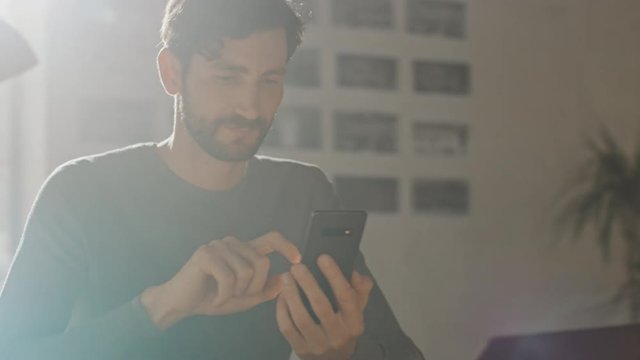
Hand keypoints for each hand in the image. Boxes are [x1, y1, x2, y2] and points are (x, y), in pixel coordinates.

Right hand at [141, 231, 300, 329]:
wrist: (181, 304)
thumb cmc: (212, 299)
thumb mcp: (245, 298)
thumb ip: (265, 290)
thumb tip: (286, 278)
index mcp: (244, 250)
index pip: (271, 238)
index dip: (287, 246)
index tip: (298, 260)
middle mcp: (232, 243)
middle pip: (262, 262)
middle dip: (254, 287)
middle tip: (237, 297)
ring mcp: (218, 246)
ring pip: (246, 271)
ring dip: (237, 293)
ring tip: (223, 296)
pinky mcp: (205, 254)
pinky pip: (228, 277)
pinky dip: (224, 295)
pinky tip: (215, 299)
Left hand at [276, 255, 373, 359]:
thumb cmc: (344, 327)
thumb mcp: (358, 309)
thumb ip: (360, 289)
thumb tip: (354, 273)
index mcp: (354, 323)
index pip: (346, 296)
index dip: (334, 275)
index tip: (322, 257)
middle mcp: (338, 335)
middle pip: (320, 306)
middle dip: (307, 283)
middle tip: (297, 266)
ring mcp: (318, 345)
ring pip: (301, 317)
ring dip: (291, 294)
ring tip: (286, 277)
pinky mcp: (300, 350)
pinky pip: (287, 328)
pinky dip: (282, 310)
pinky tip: (281, 295)